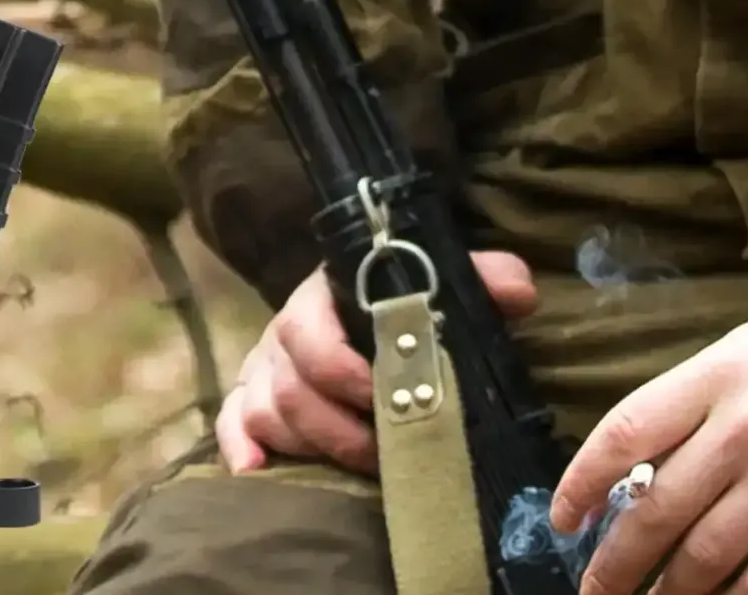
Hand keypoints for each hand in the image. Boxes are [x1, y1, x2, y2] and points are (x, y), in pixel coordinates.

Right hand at [215, 249, 537, 475]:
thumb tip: (518, 292)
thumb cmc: (406, 302)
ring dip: (310, 444)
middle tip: (385, 450)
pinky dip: (239, 446)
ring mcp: (264, 365)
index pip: (311, 330)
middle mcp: (286, 330)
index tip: (385, 396)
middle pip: (288, 383)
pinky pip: (229, 420)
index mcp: (325, 296)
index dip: (343, 370)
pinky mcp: (250, 397)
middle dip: (337, 426)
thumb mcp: (445, 284)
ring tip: (361, 466)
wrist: (367, 303)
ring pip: (264, 409)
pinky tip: (259, 469)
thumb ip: (483, 278)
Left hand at [550, 307, 747, 594]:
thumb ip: (692, 401)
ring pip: (705, 556)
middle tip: (594, 593)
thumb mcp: (746, 352)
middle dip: (616, 562)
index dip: (584, 479)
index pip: (627, 430)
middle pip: (659, 508)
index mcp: (715, 374)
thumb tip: (638, 468)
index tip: (564, 519)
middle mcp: (744, 425)